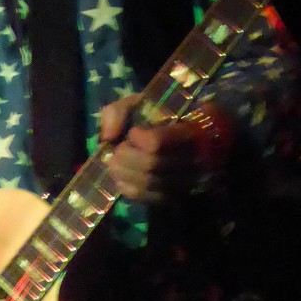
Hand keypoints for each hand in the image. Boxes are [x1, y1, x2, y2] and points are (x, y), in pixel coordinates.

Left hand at [99, 96, 232, 203]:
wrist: (179, 134)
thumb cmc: (155, 116)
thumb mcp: (137, 103)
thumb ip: (118, 113)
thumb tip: (108, 138)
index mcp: (187, 129)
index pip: (157, 142)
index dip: (138, 138)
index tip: (134, 132)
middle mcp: (192, 157)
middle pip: (151, 164)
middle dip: (125, 157)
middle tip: (117, 151)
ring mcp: (186, 180)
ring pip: (148, 183)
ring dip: (123, 173)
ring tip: (115, 164)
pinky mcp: (175, 196)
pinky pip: (149, 198)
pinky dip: (128, 189)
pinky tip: (122, 178)